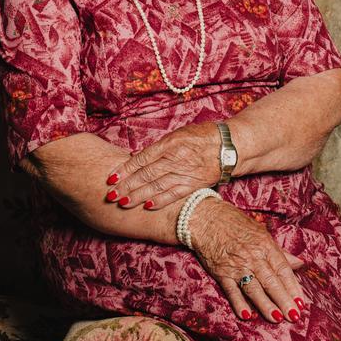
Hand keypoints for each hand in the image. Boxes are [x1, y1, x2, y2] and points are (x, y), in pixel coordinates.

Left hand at [105, 123, 221, 209]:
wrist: (230, 146)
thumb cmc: (202, 136)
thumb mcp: (178, 134)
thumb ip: (158, 147)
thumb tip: (136, 156)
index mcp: (170, 143)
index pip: (142, 158)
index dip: (125, 169)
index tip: (111, 177)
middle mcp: (176, 158)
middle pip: (146, 174)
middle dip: (126, 185)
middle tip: (111, 194)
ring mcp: (186, 172)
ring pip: (157, 186)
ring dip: (138, 195)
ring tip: (123, 202)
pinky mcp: (195, 184)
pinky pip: (175, 194)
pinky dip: (161, 200)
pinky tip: (148, 206)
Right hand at [187, 198, 307, 323]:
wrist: (207, 218)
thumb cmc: (236, 224)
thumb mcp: (261, 233)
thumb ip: (280, 252)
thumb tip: (299, 264)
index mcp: (266, 246)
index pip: (283, 270)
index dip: (293, 287)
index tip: (301, 303)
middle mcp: (253, 256)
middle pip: (271, 282)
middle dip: (283, 300)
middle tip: (294, 316)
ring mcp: (237, 266)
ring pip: (254, 288)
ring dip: (265, 305)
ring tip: (276, 319)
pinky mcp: (221, 272)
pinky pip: (232, 290)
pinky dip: (239, 303)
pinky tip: (247, 315)